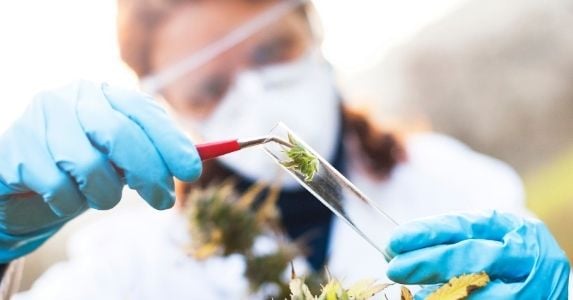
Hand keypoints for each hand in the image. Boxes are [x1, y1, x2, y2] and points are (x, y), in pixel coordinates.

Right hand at [0, 81, 201, 261]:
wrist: (24, 185)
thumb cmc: (85, 168)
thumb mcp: (122, 158)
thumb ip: (153, 154)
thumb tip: (193, 163)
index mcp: (104, 94)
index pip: (143, 112)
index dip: (171, 142)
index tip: (192, 171)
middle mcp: (71, 99)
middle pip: (120, 135)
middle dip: (149, 173)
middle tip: (163, 201)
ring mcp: (39, 121)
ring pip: (90, 168)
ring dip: (105, 196)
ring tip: (100, 197)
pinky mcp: (15, 151)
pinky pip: (58, 189)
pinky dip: (70, 204)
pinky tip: (64, 197)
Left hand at [386, 211, 569, 298]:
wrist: (544, 284)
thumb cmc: (507, 261)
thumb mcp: (489, 241)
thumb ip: (453, 243)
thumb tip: (400, 251)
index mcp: (512, 227)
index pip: (465, 225)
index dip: (428, 232)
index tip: (397, 240)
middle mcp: (525, 255)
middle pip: (472, 256)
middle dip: (429, 261)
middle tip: (395, 268)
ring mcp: (530, 287)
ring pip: (479, 291)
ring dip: (440, 292)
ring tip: (413, 294)